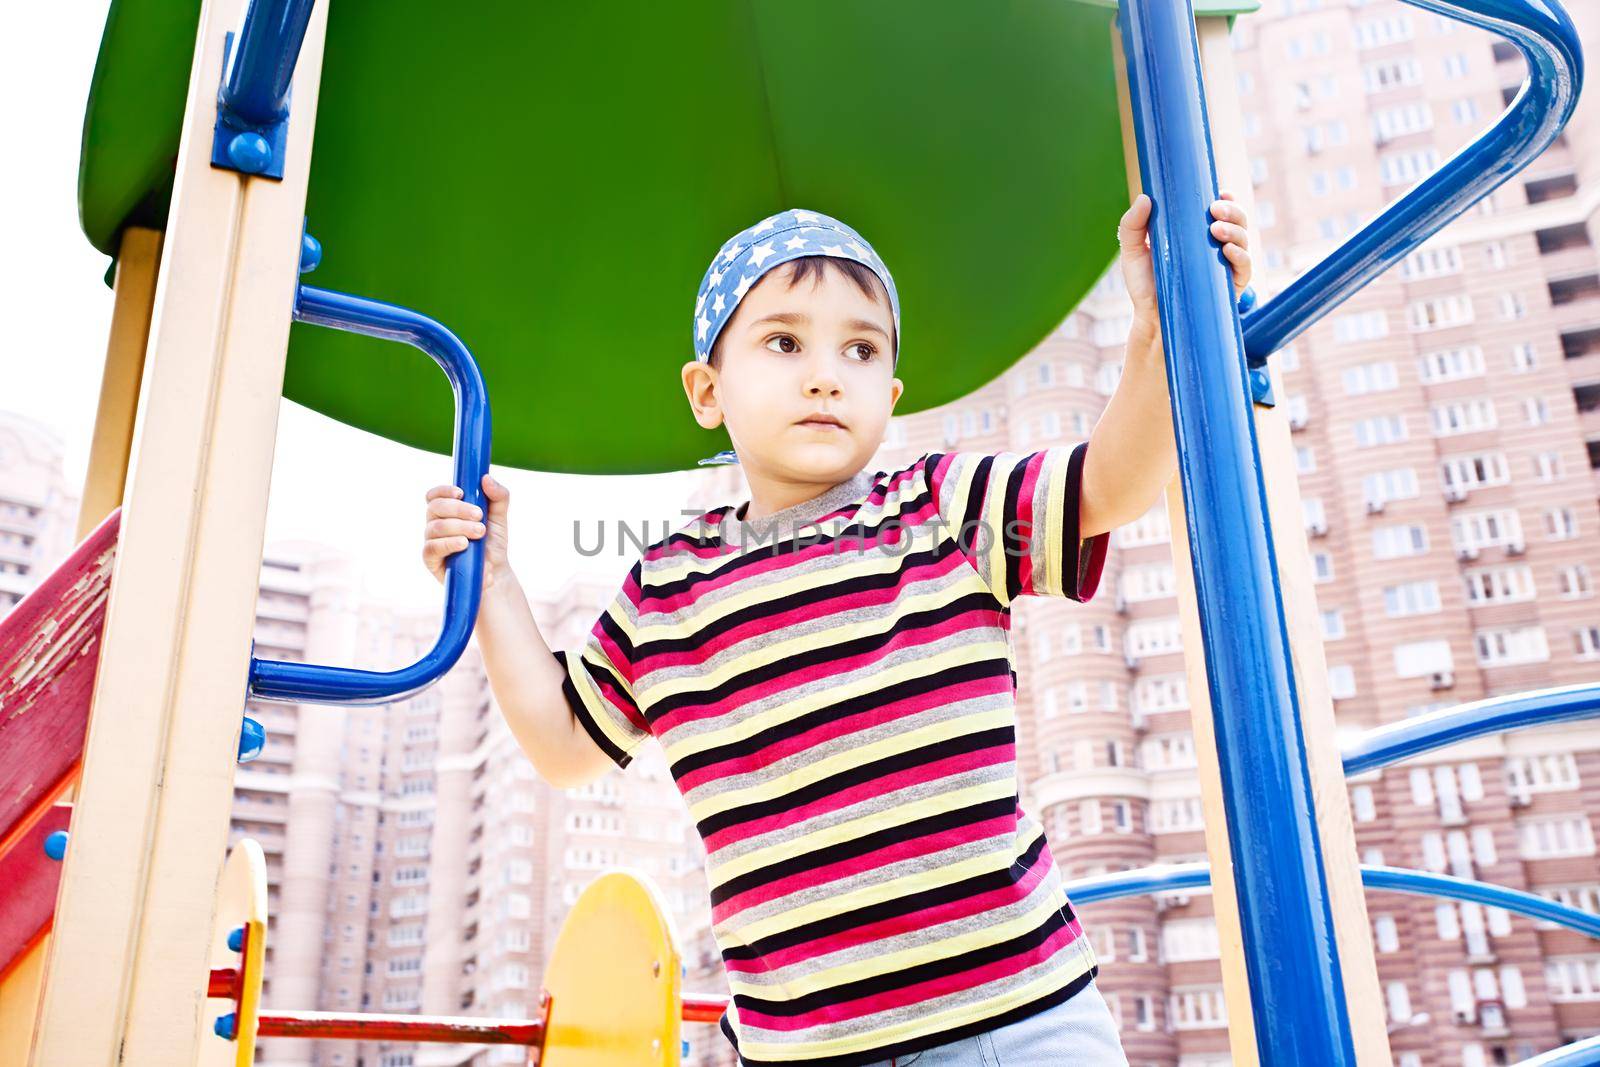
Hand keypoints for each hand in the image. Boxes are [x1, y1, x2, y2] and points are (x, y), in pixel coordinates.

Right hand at [422, 473, 512, 591]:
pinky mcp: (430, 560)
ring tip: (480, 532)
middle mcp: (435, 523)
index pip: (435, 495)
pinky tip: (464, 544)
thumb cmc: (493, 543)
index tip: (461, 492)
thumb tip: (486, 478)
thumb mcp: (500, 517)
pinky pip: (431, 548)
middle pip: (434, 507)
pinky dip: (449, 543)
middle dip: (458, 509)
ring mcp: (431, 541)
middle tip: (480, 516)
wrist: (496, 573)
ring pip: (435, 527)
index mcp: (447, 511)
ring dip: (459, 527)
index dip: (444, 490)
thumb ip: (498, 496)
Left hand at [1118, 191, 1252, 329]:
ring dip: (1235, 230)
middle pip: (1237, 222)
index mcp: (1198, 235)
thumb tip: (1145, 197)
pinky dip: (1240, 256)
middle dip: (1232, 211)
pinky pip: (1245, 268)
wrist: (1151, 321)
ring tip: (1216, 229)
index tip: (1220, 192)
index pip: (1219, 212)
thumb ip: (1132, 226)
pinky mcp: (1231, 287)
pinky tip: (1228, 251)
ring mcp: (1226, 267)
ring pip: (1243, 240)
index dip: (1226, 199)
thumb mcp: (1133, 253)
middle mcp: (1216, 248)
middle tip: (1215, 209)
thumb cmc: (1144, 286)